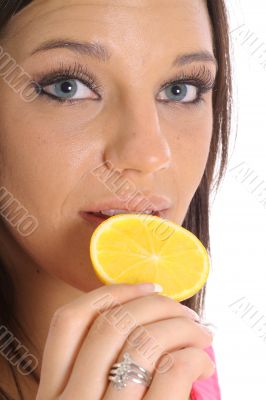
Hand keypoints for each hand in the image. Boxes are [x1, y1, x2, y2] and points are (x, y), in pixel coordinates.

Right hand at [36, 283, 213, 399]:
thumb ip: (100, 370)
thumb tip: (146, 321)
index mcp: (54, 392)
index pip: (70, 320)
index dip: (111, 293)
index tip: (148, 286)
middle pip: (113, 324)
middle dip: (158, 304)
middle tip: (185, 311)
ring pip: (142, 343)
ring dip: (181, 326)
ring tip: (201, 333)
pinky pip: (168, 375)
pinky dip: (192, 357)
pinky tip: (202, 362)